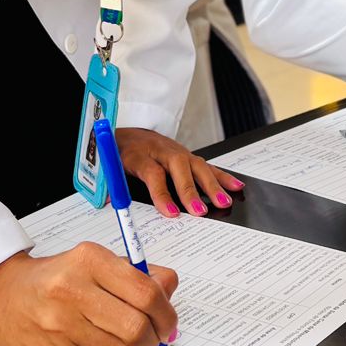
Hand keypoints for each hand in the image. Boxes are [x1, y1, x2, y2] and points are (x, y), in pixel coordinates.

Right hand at [0, 245, 177, 345]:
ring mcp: (62, 328)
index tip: (169, 320)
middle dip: (154, 337)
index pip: (145, 291)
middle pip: (136, 327)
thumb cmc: (54, 277)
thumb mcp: (93, 260)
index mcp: (88, 260)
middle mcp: (72, 292)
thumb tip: (168, 289)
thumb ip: (134, 272)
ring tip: (128, 341)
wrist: (0, 297)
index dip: (166, 311)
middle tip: (155, 336)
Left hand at [117, 127, 242, 217]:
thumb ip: (111, 187)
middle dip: (191, 191)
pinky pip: (207, 165)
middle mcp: (161, 150)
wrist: (128, 132)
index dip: (162, 193)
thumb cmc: (121, 154)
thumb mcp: (110, 169)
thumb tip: (109, 207)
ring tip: (223, 203)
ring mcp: (177, 151)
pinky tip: (235, 186)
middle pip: (179, 167)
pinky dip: (222, 176)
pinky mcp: (187, 155)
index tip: (170, 213)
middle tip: (200, 212)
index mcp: (139, 154)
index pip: (153, 173)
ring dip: (212, 185)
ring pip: (197, 165)